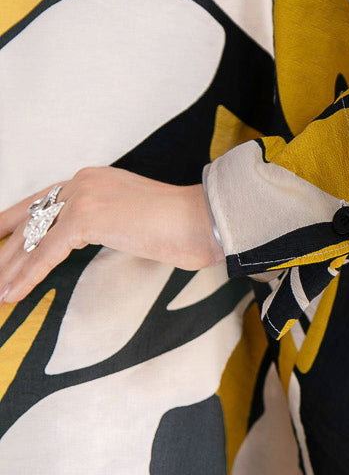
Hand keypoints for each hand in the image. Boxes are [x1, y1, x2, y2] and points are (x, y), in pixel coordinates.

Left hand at [0, 166, 227, 305]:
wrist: (203, 220)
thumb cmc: (180, 226)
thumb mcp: (132, 217)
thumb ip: (105, 221)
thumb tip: (87, 238)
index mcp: (92, 179)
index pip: (42, 202)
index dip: (14, 222)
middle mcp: (82, 182)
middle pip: (31, 221)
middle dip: (7, 252)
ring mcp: (83, 197)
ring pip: (33, 239)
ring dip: (10, 269)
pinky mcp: (87, 219)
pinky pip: (46, 254)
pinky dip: (27, 277)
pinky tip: (12, 295)